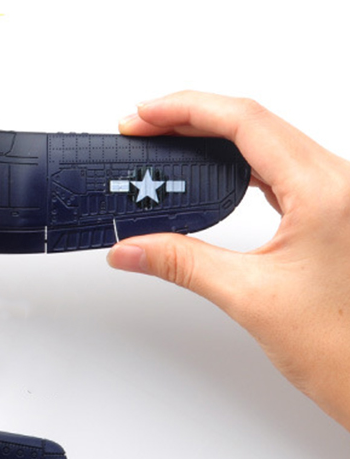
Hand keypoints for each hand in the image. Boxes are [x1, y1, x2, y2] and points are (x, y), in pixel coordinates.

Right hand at [108, 91, 349, 430]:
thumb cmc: (346, 349)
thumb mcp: (250, 298)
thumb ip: (181, 263)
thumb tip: (131, 248)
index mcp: (327, 193)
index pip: (245, 122)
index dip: (186, 110)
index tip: (144, 116)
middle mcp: (340, 183)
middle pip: (254, 121)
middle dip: (191, 116)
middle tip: (143, 126)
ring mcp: (339, 194)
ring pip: (267, 139)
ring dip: (212, 134)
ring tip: (166, 140)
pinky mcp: (332, 208)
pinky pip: (277, 164)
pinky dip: (235, 158)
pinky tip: (208, 168)